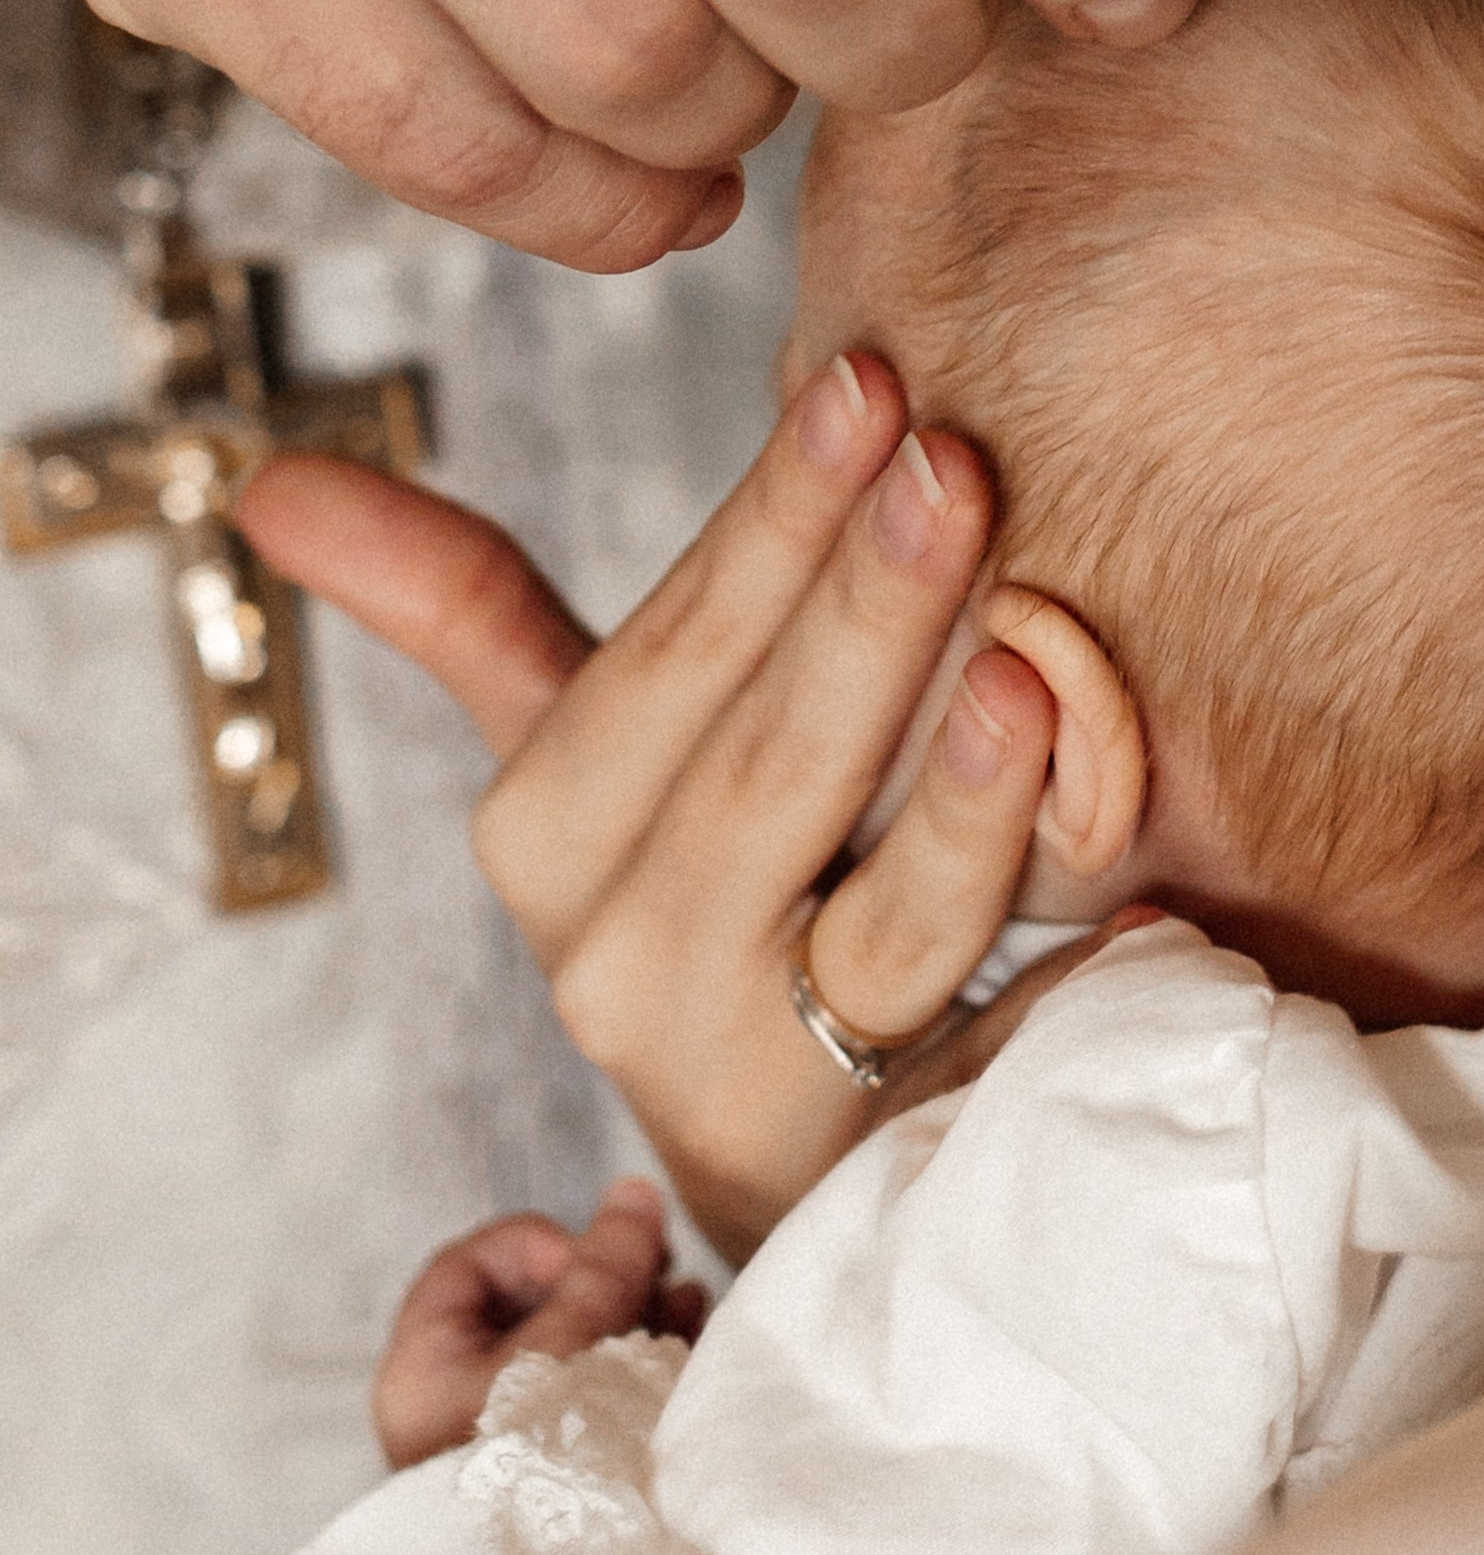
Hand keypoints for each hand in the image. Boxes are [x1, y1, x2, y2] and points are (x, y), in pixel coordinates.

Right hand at [239, 356, 1123, 1262]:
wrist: (778, 1167)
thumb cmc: (700, 905)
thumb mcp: (582, 764)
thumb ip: (463, 618)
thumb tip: (274, 483)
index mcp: (548, 841)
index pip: (669, 659)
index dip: (767, 526)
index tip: (872, 386)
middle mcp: (623, 969)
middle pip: (762, 773)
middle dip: (862, 610)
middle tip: (954, 459)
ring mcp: (754, 1083)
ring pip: (875, 925)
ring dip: (958, 797)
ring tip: (1027, 660)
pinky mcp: (880, 1165)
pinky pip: (980, 1061)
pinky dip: (1058, 975)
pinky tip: (1137, 893)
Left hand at [372, 1174, 709, 1468]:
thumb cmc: (548, 1468)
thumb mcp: (574, 1345)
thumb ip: (604, 1266)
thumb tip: (634, 1190)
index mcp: (424, 1370)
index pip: (471, 1266)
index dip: (541, 1246)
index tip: (595, 1266)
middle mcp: (454, 1406)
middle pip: (530, 1304)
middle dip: (603, 1280)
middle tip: (660, 1277)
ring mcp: (507, 1444)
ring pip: (572, 1348)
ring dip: (631, 1317)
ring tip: (689, 1312)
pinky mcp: (557, 1474)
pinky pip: (595, 1394)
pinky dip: (636, 1366)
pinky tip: (687, 1350)